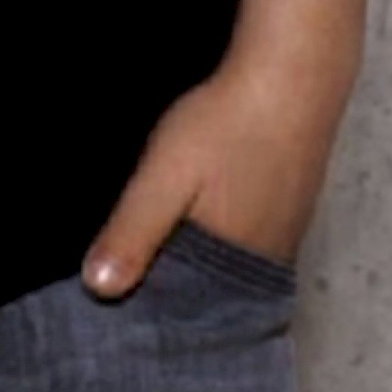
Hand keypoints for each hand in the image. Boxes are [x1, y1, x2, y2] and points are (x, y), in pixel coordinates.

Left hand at [80, 53, 347, 298]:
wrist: (293, 74)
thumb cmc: (230, 123)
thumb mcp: (165, 175)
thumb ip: (134, 232)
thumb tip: (98, 289)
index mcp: (232, 270)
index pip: (180, 317)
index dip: (143, 308)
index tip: (108, 304)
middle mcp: (262, 266)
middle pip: (205, 296)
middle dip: (166, 288)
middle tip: (124, 269)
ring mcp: (282, 238)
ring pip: (225, 269)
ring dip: (193, 263)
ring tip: (154, 247)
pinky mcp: (288, 211)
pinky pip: (245, 244)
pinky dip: (217, 241)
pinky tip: (197, 220)